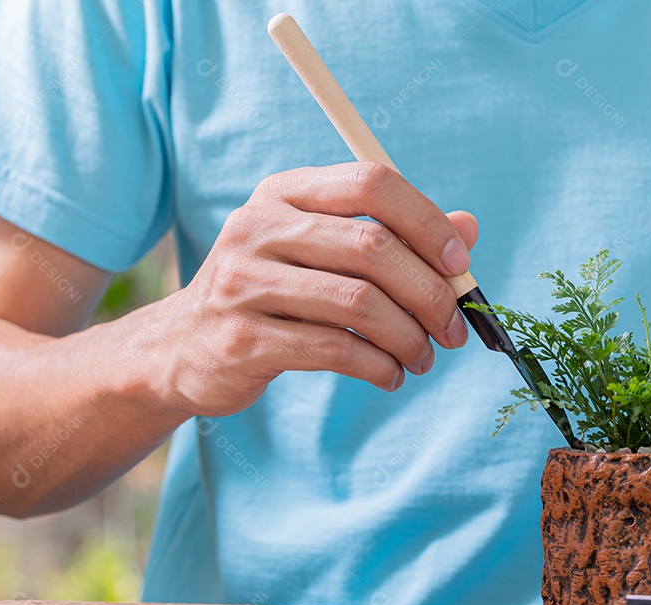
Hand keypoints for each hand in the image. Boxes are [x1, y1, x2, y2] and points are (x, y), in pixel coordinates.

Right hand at [150, 162, 477, 417]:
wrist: (182, 347)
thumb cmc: (272, 293)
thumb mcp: (323, 251)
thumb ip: (393, 236)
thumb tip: (468, 230)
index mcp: (285, 191)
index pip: (370, 183)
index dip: (426, 221)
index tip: (460, 265)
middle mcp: (259, 226)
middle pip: (372, 246)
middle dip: (430, 293)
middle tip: (454, 329)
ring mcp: (244, 282)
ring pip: (358, 302)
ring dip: (409, 337)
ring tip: (423, 357)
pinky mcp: (242, 338)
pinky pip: (334, 349)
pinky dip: (378, 366)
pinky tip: (391, 375)